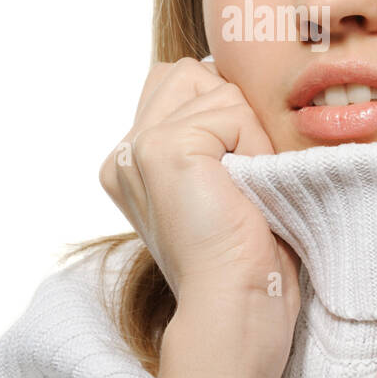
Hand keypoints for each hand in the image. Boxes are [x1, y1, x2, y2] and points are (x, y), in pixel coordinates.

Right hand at [98, 58, 300, 357]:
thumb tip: (228, 83)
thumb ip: (206, 134)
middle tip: (237, 180)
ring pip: (214, 87)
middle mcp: (123, 152)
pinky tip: (243, 190)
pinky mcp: (163, 149)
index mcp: (129, 162)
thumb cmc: (244, 255)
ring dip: (245, 132)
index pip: (176, 84)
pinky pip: (231, 110)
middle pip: (189, 73)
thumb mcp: (217, 183)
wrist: (235, 304)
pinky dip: (253, 145)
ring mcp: (138, 148)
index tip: (232, 176)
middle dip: (229, 113)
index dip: (221, 114)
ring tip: (240, 187)